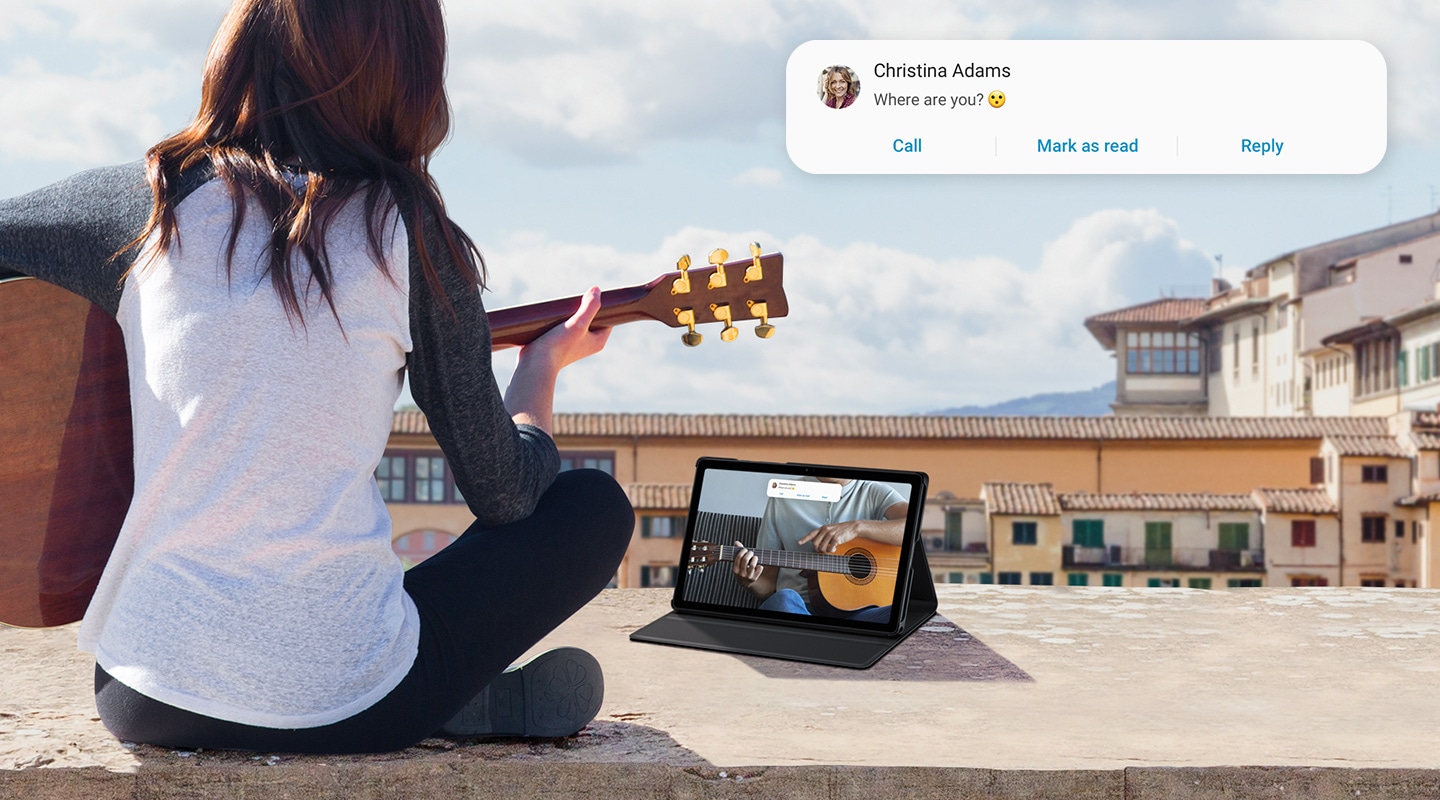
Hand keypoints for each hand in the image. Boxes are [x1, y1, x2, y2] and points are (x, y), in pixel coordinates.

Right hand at [505, 286, 609, 431]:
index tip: (595, 295)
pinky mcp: (559, 344)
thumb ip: (590, 307)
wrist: (535, 364)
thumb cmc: (559, 346)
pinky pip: (564, 327)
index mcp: (598, 341)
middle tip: (578, 298)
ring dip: (572, 313)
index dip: (603, 307)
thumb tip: (596, 290)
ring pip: (577, 322)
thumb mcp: (578, 324)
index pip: (607, 319)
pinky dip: (561, 319)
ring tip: (565, 305)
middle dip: (586, 307)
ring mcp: (573, 344)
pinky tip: (554, 313)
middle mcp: (587, 344)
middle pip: (592, 319)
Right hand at [731, 541, 762, 586]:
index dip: (742, 551)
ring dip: (755, 558)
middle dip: (749, 553)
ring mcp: (747, 577)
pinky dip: (760, 566)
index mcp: (735, 569)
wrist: (745, 583)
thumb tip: (736, 542)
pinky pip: (759, 569)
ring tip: (755, 557)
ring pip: (753, 565)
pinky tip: (758, 566)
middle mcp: (741, 574)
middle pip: (745, 560)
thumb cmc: (741, 569)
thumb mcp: (737, 563)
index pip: (738, 557)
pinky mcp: (754, 578)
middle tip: (751, 552)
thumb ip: (737, 552)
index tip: (745, 549)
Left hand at [798, 522, 860, 553]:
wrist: (852, 527)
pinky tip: (834, 549)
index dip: (804, 539)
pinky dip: (832, 551)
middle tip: (822, 550)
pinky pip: (830, 549)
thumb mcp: (830, 529)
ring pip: (822, 548)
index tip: (799, 543)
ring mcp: (831, 534)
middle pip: (815, 543)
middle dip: (817, 549)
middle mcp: (825, 530)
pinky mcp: (836, 538)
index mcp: (823, 528)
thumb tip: (816, 544)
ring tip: (830, 549)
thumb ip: (823, 535)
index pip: (811, 534)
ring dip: (825, 551)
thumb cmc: (841, 529)